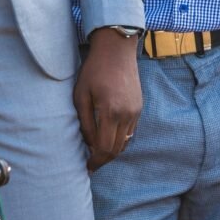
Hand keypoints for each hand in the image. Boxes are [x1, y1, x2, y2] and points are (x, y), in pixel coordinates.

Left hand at [74, 28, 141, 171]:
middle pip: (117, 149)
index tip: (87, 167)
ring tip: (99, 153)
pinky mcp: (139, 109)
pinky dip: (120, 140)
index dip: (96, 161)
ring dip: (112, 151)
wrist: (117, 52)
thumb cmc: (94, 71)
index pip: (105, 147)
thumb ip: (85, 122)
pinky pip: (130, 132)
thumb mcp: (81, 95)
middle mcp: (127, 116)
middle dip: (104, 160)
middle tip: (92, 164)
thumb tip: (88, 143)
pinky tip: (109, 138)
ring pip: (125, 142)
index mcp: (111, 112)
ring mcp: (136, 113)